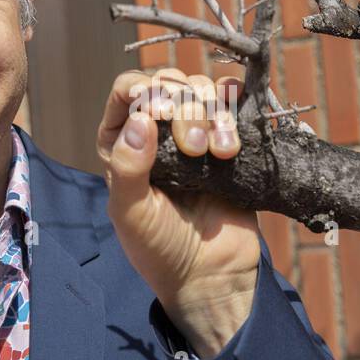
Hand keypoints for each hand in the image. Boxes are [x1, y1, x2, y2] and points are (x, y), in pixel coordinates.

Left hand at [97, 68, 260, 358]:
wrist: (210, 274)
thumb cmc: (160, 248)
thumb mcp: (131, 213)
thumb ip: (128, 168)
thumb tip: (139, 119)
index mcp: (122, 142)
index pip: (127, 91)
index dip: (145, 90)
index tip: (162, 113)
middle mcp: (157, 131)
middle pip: (169, 85)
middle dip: (184, 108)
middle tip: (193, 148)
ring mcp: (195, 133)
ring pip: (203, 91)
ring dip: (213, 113)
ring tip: (220, 154)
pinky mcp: (229, 140)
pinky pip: (234, 105)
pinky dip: (237, 112)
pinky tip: (234, 142)